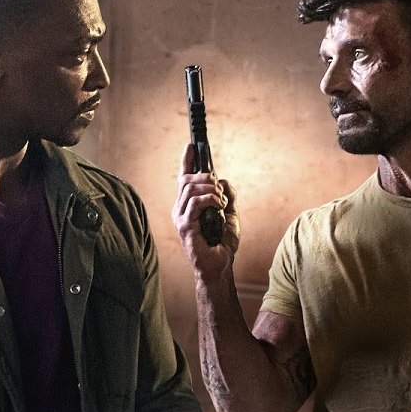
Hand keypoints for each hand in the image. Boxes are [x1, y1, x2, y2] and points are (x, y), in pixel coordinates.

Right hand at [172, 144, 239, 280]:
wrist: (220, 266)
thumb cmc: (222, 243)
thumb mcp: (230, 213)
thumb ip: (228, 195)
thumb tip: (222, 180)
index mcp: (188, 205)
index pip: (184, 178)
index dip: (187, 160)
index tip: (191, 145)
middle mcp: (180, 209)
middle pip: (186, 179)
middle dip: (206, 177)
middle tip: (220, 189)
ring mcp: (180, 217)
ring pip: (190, 188)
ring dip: (210, 189)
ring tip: (222, 201)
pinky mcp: (185, 226)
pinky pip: (195, 202)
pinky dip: (211, 199)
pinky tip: (220, 205)